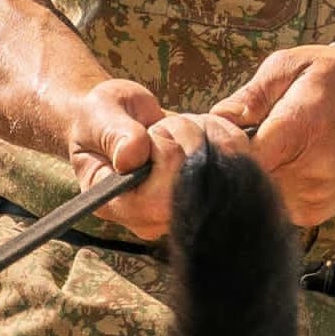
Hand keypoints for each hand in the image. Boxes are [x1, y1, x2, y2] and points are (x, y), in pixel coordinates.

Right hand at [68, 79, 253, 241]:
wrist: (113, 119)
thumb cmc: (98, 120)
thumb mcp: (99, 119)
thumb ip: (115, 135)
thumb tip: (132, 155)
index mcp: (117, 206)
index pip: (160, 196)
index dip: (165, 153)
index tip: (148, 133)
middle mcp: (149, 216)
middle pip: (196, 180)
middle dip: (185, 136)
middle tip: (158, 126)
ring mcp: (179, 206)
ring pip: (220, 164)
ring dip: (201, 130)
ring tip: (171, 126)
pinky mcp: (203, 189)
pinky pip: (236, 157)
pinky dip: (220, 129)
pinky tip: (194, 127)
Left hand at [213, 44, 334, 230]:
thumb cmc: (333, 78)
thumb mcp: (291, 65)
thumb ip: (250, 95)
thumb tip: (216, 120)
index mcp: (302, 128)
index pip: (242, 158)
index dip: (224, 150)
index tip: (222, 137)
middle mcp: (313, 168)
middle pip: (248, 180)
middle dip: (239, 163)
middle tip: (248, 140)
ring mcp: (317, 194)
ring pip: (260, 196)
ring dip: (257, 178)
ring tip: (272, 150)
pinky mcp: (319, 211)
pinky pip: (278, 206)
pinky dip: (274, 189)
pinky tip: (287, 166)